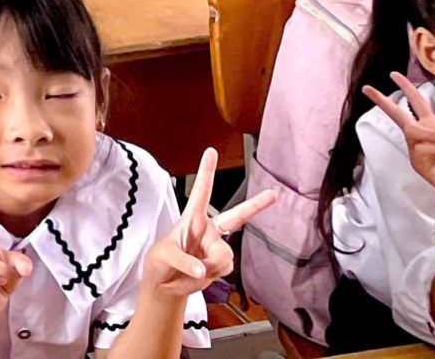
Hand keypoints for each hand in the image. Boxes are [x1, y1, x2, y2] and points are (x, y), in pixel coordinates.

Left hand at [141, 146, 274, 298]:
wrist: (166, 284)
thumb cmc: (160, 262)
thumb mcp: (164, 257)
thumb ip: (183, 261)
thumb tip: (202, 269)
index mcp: (191, 218)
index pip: (200, 191)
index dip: (206, 171)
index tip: (211, 151)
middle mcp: (208, 230)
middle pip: (236, 216)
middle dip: (256, 205)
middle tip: (273, 194)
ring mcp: (217, 247)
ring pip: (225, 254)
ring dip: (210, 264)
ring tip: (194, 268)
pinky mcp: (221, 264)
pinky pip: (225, 268)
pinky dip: (213, 273)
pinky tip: (202, 274)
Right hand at [365, 72, 434, 200]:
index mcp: (432, 126)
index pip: (417, 103)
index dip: (407, 88)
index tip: (393, 75)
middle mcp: (420, 134)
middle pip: (398, 114)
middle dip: (382, 101)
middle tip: (367, 89)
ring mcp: (416, 148)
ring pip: (412, 131)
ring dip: (430, 134)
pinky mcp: (416, 161)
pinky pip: (420, 148)